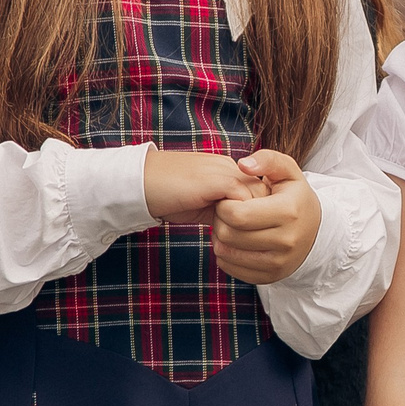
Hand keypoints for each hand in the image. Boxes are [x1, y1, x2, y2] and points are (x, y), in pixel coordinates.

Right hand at [143, 149, 267, 224]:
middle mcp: (230, 167)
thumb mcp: (200, 201)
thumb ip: (221, 209)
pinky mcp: (217, 181)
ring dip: (248, 223)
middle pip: (264, 195)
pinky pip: (243, 202)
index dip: (257, 215)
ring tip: (227, 236)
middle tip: (239, 238)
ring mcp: (225, 172)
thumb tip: (240, 230)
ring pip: (258, 199)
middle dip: (258, 220)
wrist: (140, 182)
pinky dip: (237, 221)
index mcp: (227, 170)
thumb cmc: (166, 194)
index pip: (260, 191)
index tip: (243, 233)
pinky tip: (219, 232)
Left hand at [213, 151, 321, 285]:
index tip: (228, 199)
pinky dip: (225, 256)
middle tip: (224, 213)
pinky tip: (233, 243)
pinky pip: (232, 270)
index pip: (238, 215)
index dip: (224, 205)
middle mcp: (286, 241)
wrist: (316, 231)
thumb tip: (243, 165)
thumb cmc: (294, 196)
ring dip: (219, 239)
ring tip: (228, 226)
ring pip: (227, 254)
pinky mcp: (271, 277)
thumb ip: (267, 160)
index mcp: (288, 211)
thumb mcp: (288, 171)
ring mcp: (279, 263)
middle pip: (230, 235)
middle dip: (219, 221)